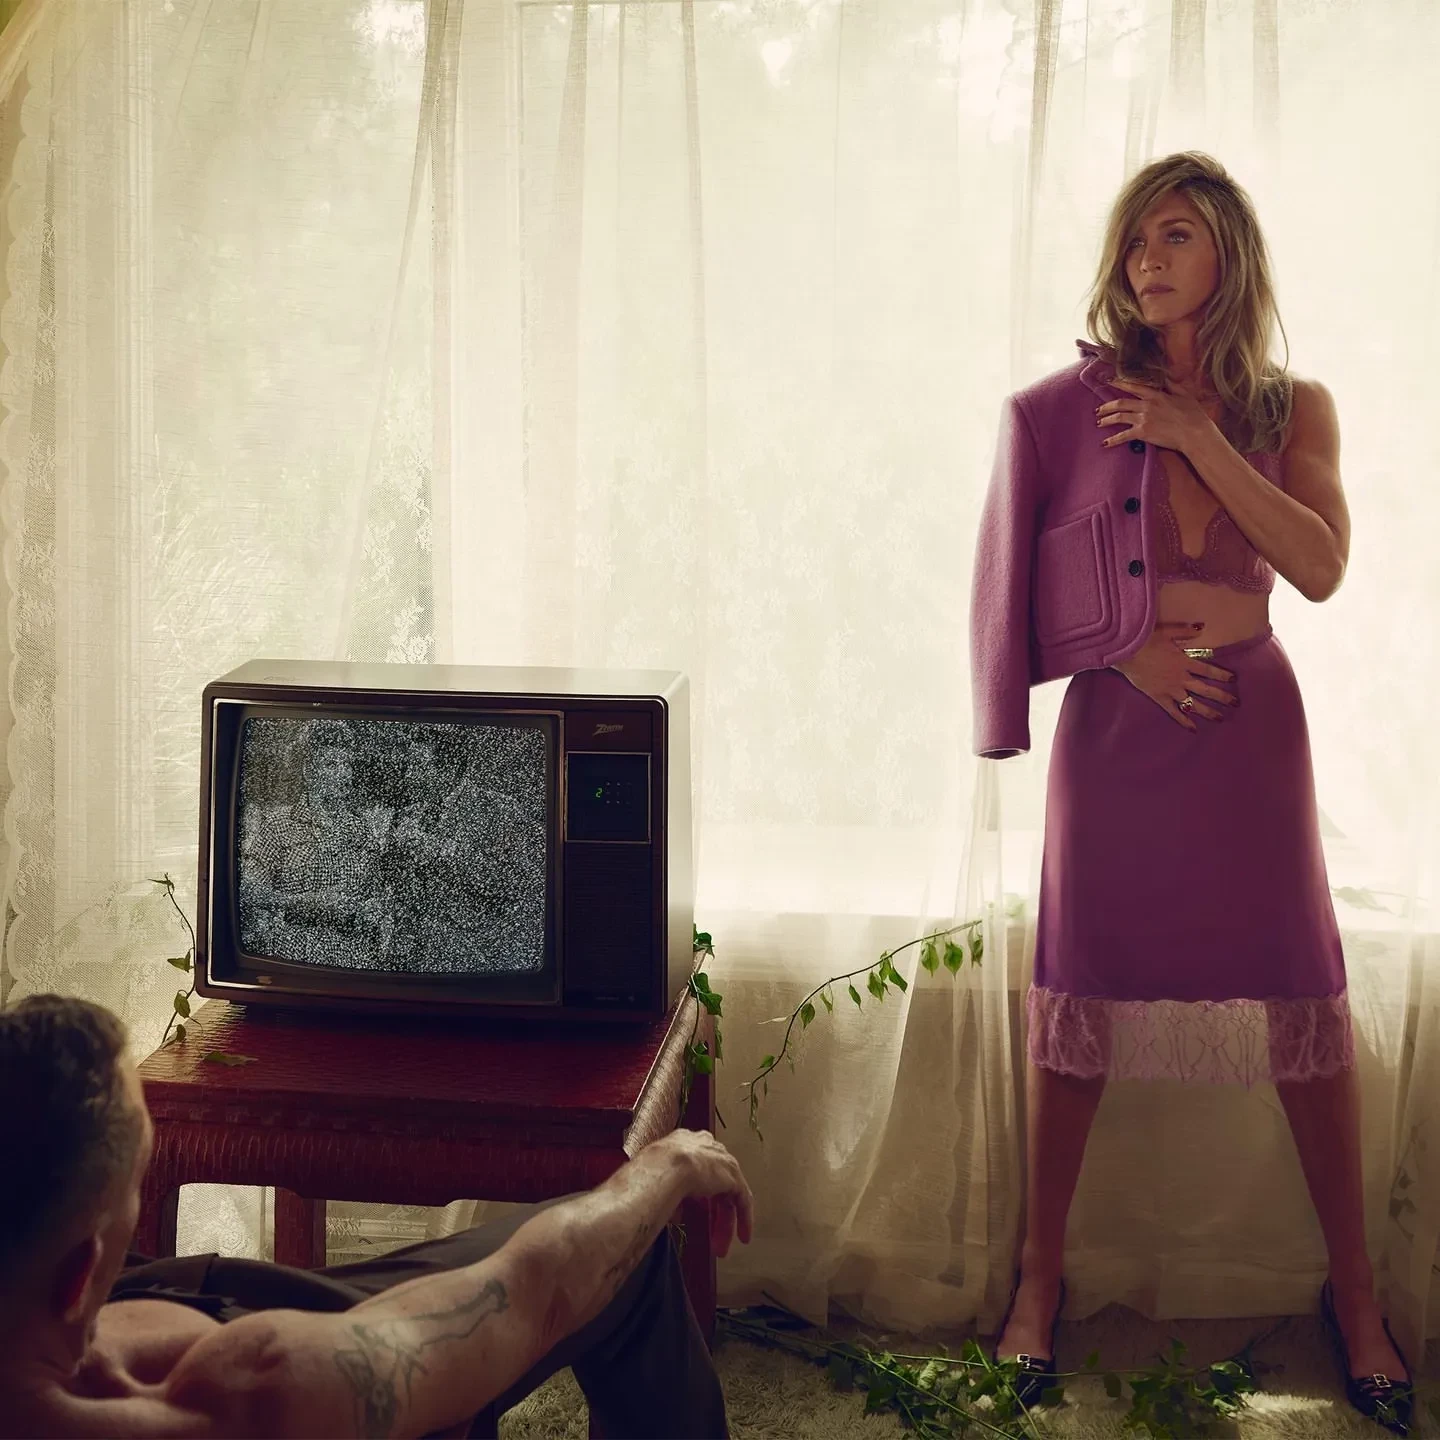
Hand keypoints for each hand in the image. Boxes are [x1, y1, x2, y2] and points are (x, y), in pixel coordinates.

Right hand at [654, 1129, 754, 1256]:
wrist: (667, 1165)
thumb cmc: (652, 1172)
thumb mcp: (658, 1181)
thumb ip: (671, 1197)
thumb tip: (676, 1214)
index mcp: (685, 1142)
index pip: (695, 1169)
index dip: (695, 1195)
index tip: (693, 1213)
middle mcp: (707, 1147)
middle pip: (714, 1184)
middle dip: (712, 1214)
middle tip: (710, 1238)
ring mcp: (722, 1161)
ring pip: (727, 1195)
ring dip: (724, 1222)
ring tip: (721, 1247)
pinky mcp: (733, 1175)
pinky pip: (742, 1200)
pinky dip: (743, 1218)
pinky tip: (742, 1237)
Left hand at [1096, 377, 1215, 452]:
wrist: (1195, 433)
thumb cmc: (1194, 415)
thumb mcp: (1184, 394)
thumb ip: (1173, 385)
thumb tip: (1167, 378)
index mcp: (1156, 395)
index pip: (1133, 387)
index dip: (1119, 383)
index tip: (1108, 382)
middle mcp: (1146, 405)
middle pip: (1120, 403)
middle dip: (1107, 406)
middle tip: (1098, 410)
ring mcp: (1143, 419)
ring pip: (1118, 417)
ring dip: (1106, 420)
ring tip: (1099, 423)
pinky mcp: (1143, 433)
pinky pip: (1123, 436)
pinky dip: (1112, 440)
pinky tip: (1104, 443)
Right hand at [1114, 621, 1237, 730]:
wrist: (1125, 653)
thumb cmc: (1145, 641)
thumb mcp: (1167, 632)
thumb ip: (1186, 631)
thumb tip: (1202, 627)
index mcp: (1184, 662)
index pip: (1209, 671)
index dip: (1222, 675)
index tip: (1234, 680)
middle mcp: (1181, 678)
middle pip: (1206, 690)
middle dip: (1222, 697)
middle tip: (1236, 703)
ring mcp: (1171, 690)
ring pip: (1193, 704)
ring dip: (1208, 711)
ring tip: (1220, 718)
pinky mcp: (1159, 697)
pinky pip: (1174, 711)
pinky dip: (1184, 720)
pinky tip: (1193, 728)